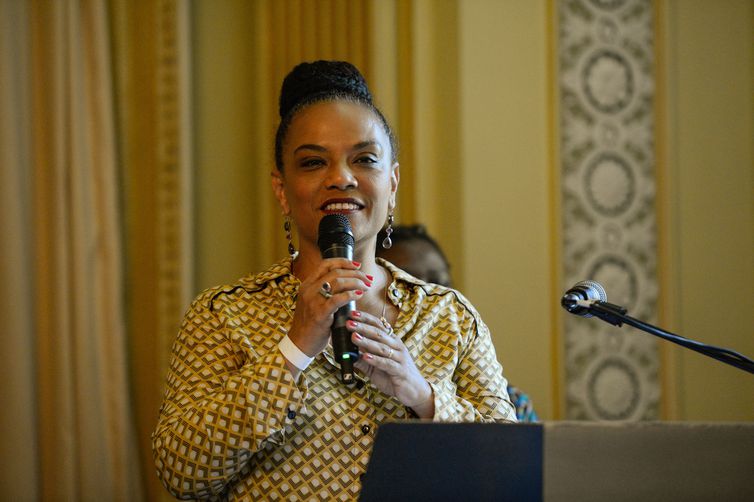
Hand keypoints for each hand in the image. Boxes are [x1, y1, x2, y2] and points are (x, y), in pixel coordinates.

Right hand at [284, 259, 370, 375]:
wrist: (300, 342)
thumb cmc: (311, 323)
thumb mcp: (313, 302)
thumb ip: (325, 291)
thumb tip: (346, 282)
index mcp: (307, 285)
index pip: (326, 264)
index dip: (344, 262)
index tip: (357, 265)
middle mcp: (309, 290)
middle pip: (336, 272)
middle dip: (355, 273)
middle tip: (367, 278)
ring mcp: (313, 302)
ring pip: (338, 282)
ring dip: (356, 282)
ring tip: (366, 287)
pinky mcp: (320, 314)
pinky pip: (338, 300)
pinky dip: (351, 295)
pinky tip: (359, 295)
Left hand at [350, 311, 433, 418]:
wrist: (415, 391)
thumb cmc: (395, 376)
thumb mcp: (376, 367)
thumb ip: (362, 359)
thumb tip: (346, 353)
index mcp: (392, 341)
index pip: (378, 325)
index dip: (365, 319)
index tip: (352, 313)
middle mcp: (397, 346)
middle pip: (379, 333)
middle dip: (363, 327)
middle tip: (349, 323)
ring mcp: (400, 358)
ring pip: (382, 347)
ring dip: (367, 341)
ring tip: (354, 337)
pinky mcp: (400, 371)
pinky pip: (387, 363)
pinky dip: (376, 359)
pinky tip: (365, 356)